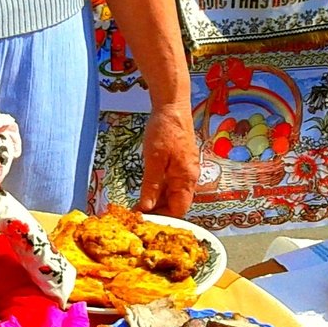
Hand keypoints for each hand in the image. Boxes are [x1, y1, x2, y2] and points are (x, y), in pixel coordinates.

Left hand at [135, 101, 199, 216]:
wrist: (172, 105)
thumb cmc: (164, 130)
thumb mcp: (154, 159)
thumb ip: (152, 185)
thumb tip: (146, 208)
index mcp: (187, 178)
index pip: (179, 209)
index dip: (162, 218)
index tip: (144, 221)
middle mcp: (190, 177)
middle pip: (176, 203)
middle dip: (159, 211)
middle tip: (137, 214)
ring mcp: (186, 169)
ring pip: (174, 193)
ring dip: (158, 200)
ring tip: (139, 205)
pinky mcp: (180, 162)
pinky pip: (172, 182)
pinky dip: (160, 189)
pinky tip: (147, 190)